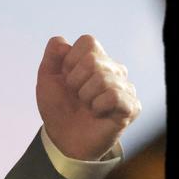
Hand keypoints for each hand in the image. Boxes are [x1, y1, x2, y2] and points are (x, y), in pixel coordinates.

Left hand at [36, 34, 140, 159]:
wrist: (63, 137)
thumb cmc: (57, 106)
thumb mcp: (46, 79)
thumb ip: (52, 56)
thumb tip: (62, 41)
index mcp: (94, 58)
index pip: (88, 41)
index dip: (70, 60)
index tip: (66, 78)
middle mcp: (113, 69)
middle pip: (93, 59)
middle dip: (74, 81)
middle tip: (76, 95)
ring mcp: (125, 87)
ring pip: (103, 79)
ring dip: (85, 96)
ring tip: (86, 105)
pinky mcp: (131, 106)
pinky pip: (114, 96)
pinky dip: (97, 106)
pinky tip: (97, 113)